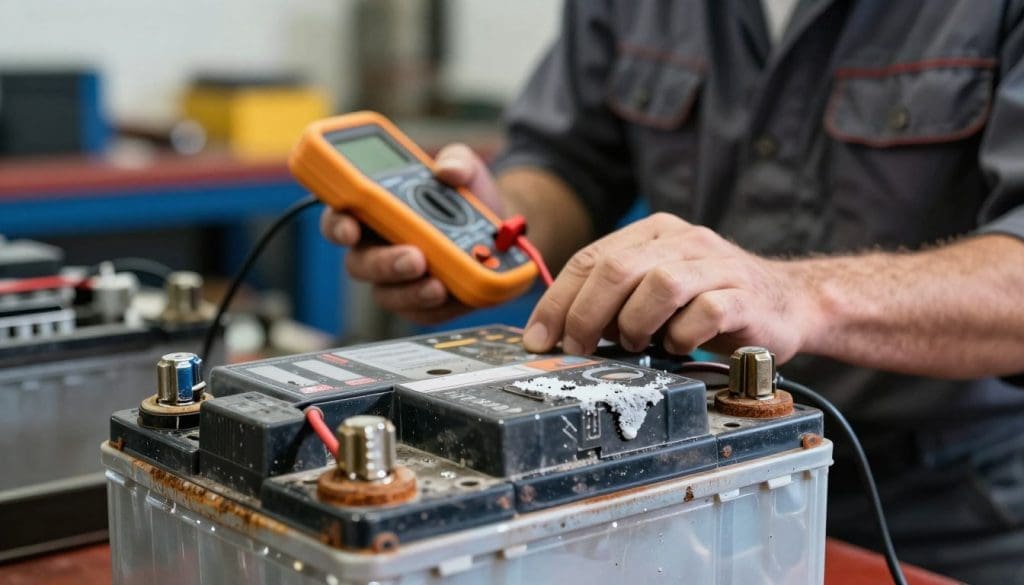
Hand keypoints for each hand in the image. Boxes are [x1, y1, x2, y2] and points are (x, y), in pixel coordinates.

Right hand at [320, 143, 503, 323]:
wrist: (503, 228)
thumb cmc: (466, 195)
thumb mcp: (464, 167)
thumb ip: (456, 160)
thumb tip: (450, 169)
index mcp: (374, 211)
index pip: (340, 218)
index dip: (338, 225)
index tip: (350, 229)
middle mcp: (379, 247)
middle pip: (361, 263)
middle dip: (384, 263)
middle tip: (414, 258)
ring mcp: (399, 279)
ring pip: (387, 294)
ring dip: (409, 291)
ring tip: (436, 284)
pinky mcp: (423, 303)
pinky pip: (421, 312)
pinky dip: (435, 307)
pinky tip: (451, 293)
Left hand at [520, 213, 820, 361]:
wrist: (789, 304)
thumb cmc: (710, 303)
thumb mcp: (655, 292)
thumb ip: (613, 300)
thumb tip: (557, 333)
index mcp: (653, 233)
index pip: (590, 259)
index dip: (558, 301)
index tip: (539, 339)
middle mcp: (683, 240)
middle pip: (617, 269)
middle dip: (585, 314)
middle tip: (576, 349)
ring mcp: (716, 265)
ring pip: (658, 285)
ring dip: (634, 324)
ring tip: (634, 345)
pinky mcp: (744, 296)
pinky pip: (704, 313)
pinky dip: (681, 336)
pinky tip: (678, 347)